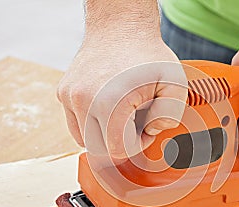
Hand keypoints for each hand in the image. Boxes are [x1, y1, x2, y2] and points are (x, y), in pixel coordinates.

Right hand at [57, 34, 186, 157]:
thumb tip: (150, 131)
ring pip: (84, 140)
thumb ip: (170, 115)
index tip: (146, 125)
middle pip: (99, 149)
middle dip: (120, 142)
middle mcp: (84, 102)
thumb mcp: (175, 82)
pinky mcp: (63, 93)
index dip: (137, 143)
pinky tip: (108, 107)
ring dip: (105, 135)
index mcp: (110, 104)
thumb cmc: (148, 54)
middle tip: (135, 120)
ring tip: (122, 113)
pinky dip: (92, 124)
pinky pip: (76, 124)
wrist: (120, 25)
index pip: (118, 150)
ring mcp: (70, 97)